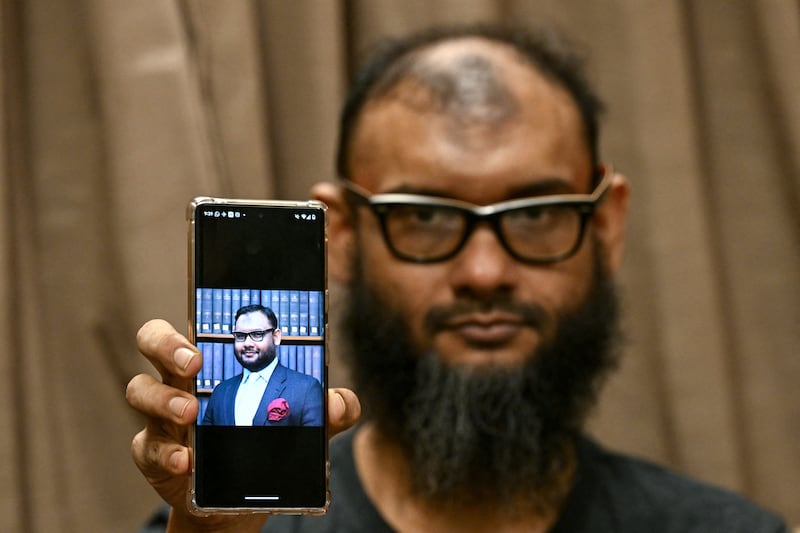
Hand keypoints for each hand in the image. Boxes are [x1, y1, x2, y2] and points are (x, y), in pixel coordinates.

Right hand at [126, 319, 360, 531]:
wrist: (236, 503)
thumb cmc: (265, 443)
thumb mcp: (302, 425)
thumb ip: (330, 411)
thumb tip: (338, 403)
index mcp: (211, 363)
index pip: (188, 325)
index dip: (189, 317)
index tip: (204, 323)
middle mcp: (178, 381)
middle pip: (151, 342)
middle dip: (166, 344)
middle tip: (193, 362)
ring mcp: (161, 417)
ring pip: (139, 390)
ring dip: (164, 399)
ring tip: (192, 413)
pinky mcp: (153, 454)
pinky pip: (146, 446)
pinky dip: (166, 451)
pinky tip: (187, 460)